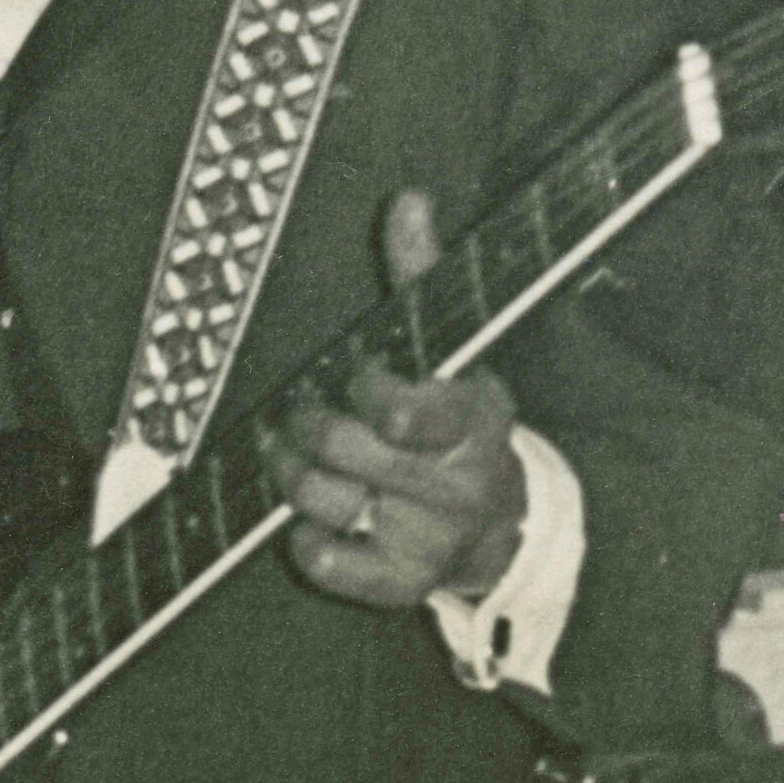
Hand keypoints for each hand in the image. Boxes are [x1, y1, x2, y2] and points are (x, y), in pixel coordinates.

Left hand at [266, 191, 526, 612]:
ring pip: (326, 501)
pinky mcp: (403, 581)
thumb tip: (408, 201)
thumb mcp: (450, 348)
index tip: (356, 376)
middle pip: (346, 450)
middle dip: (304, 425)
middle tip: (294, 414)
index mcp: (471, 417)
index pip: (403, 409)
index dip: (364, 389)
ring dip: (290, 475)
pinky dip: (309, 543)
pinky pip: (332, 566)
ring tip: (285, 456)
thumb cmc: (457, 421)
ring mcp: (430, 535)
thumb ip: (421, 276)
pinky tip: (311, 521)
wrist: (498, 518)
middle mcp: (456, 481)